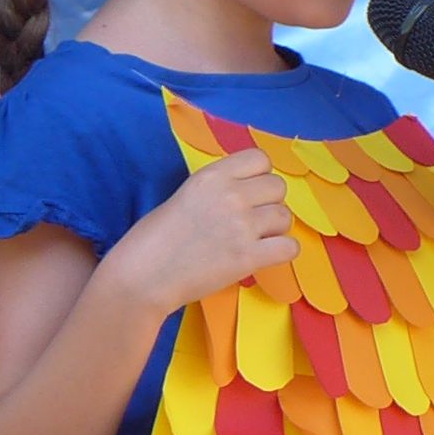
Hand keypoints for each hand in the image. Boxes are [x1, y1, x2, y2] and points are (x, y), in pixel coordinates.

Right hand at [106, 150, 295, 315]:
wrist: (143, 275)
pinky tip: (265, 256)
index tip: (248, 192)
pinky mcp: (248, 257)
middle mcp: (231, 195)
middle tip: (251, 221)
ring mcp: (241, 226)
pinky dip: (282, 252)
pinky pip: (290, 247)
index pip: (260, 159)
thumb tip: (249, 192)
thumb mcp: (185, 195)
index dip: (259, 176)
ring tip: (254, 240)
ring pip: (285, 216)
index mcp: (212, 176)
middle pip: (278, 187)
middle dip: (269, 203)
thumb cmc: (154, 238)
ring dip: (275, 229)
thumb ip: (218, 189)